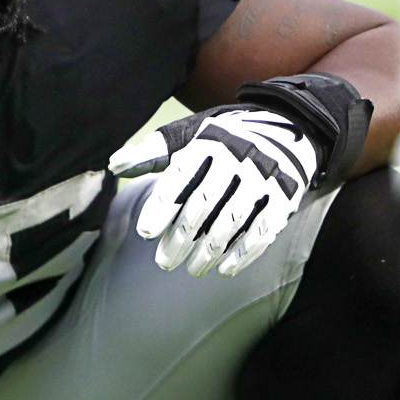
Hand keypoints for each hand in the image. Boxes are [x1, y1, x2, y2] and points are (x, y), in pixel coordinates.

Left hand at [111, 107, 318, 277]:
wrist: (285, 129)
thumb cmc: (223, 139)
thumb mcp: (188, 136)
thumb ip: (153, 153)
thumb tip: (115, 164)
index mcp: (208, 142)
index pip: (179, 178)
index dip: (161, 207)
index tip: (146, 232)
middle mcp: (237, 158)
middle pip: (203, 204)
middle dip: (181, 238)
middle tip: (164, 262)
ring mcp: (263, 178)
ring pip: (231, 221)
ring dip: (208, 251)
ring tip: (192, 269)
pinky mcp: (284, 197)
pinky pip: (262, 230)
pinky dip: (243, 253)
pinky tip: (224, 269)